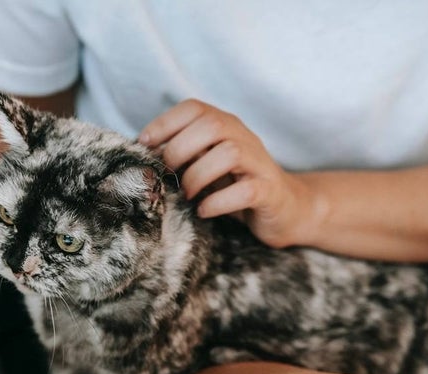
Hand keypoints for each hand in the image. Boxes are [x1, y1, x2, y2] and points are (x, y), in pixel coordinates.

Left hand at [139, 99, 315, 247]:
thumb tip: (142, 155)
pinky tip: (204, 211)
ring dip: (198, 176)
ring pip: (229, 154)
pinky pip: (245, 191)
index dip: (165, 123)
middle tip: (169, 175)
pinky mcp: (268, 191)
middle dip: (180, 150)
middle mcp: (243, 138)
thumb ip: (182, 155)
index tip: (145, 145)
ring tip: (188, 195)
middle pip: (211, 125)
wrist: (286, 209)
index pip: (194, 108)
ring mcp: (258, 163)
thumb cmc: (236, 186)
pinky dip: (218, 202)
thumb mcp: (206, 164)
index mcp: (225, 126)